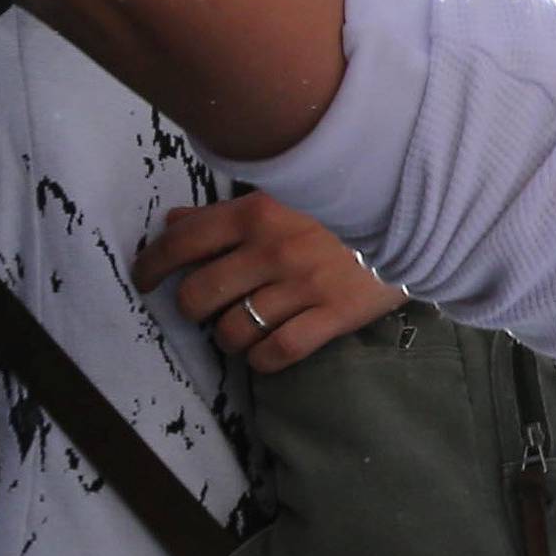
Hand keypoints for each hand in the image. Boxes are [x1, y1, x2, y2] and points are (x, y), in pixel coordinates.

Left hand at [134, 191, 407, 374]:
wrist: (413, 214)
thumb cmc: (340, 202)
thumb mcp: (283, 194)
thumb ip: (225, 212)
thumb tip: (172, 223)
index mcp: (257, 211)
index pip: (185, 240)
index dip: (152, 264)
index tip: (142, 279)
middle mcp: (271, 249)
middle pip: (200, 295)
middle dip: (191, 308)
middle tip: (201, 307)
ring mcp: (301, 286)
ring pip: (234, 331)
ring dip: (227, 336)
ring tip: (238, 327)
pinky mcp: (331, 316)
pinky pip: (277, 354)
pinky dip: (261, 360)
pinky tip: (265, 351)